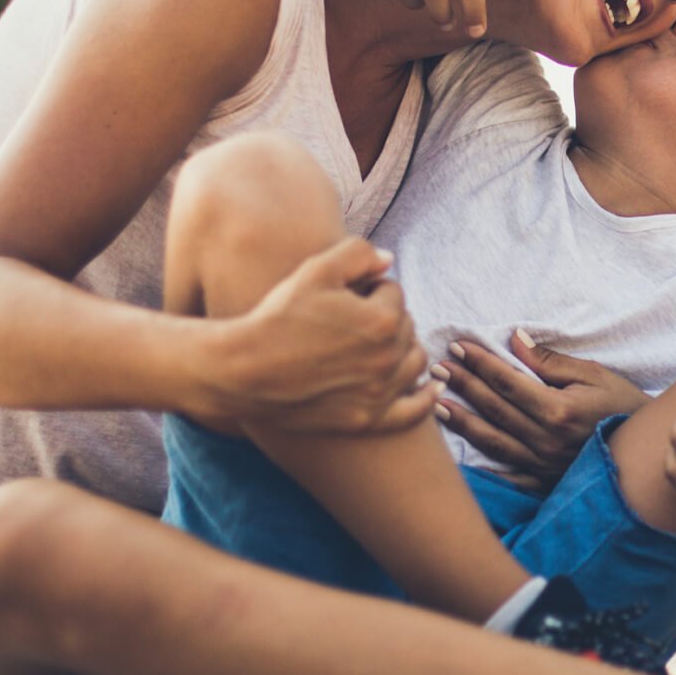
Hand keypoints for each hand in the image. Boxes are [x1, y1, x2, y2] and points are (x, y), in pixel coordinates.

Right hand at [201, 238, 438, 434]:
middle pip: (406, 326)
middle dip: (385, 317)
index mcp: (384, 321)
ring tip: (379, 344)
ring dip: (403, 349)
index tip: (343, 296)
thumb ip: (359, 254)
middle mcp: (389, 360)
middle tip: (350, 319)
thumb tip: (389, 261)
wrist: (243, 371)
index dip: (368, 288)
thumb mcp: (315, 270)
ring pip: (414, 363)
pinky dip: (425, 398)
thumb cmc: (278, 317)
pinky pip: (413, 411)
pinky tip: (432, 388)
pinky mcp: (368, 420)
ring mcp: (380, 393)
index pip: (394, 292)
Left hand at [431, 329, 650, 491]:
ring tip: (437, 405)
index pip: (507, 381)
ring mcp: (543, 464)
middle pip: (494, 408)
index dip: (480, 363)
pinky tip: (461, 455)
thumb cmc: (621, 404)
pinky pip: (507, 475)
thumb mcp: (593, 374)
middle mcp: (546, 440)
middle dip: (463, 385)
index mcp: (558, 410)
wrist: (645, 449)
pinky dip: (483, 465)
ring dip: (462, 421)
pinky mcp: (545, 481)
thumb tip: (515, 341)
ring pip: (492, 441)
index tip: (458, 347)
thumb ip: (551, 362)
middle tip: (437, 368)